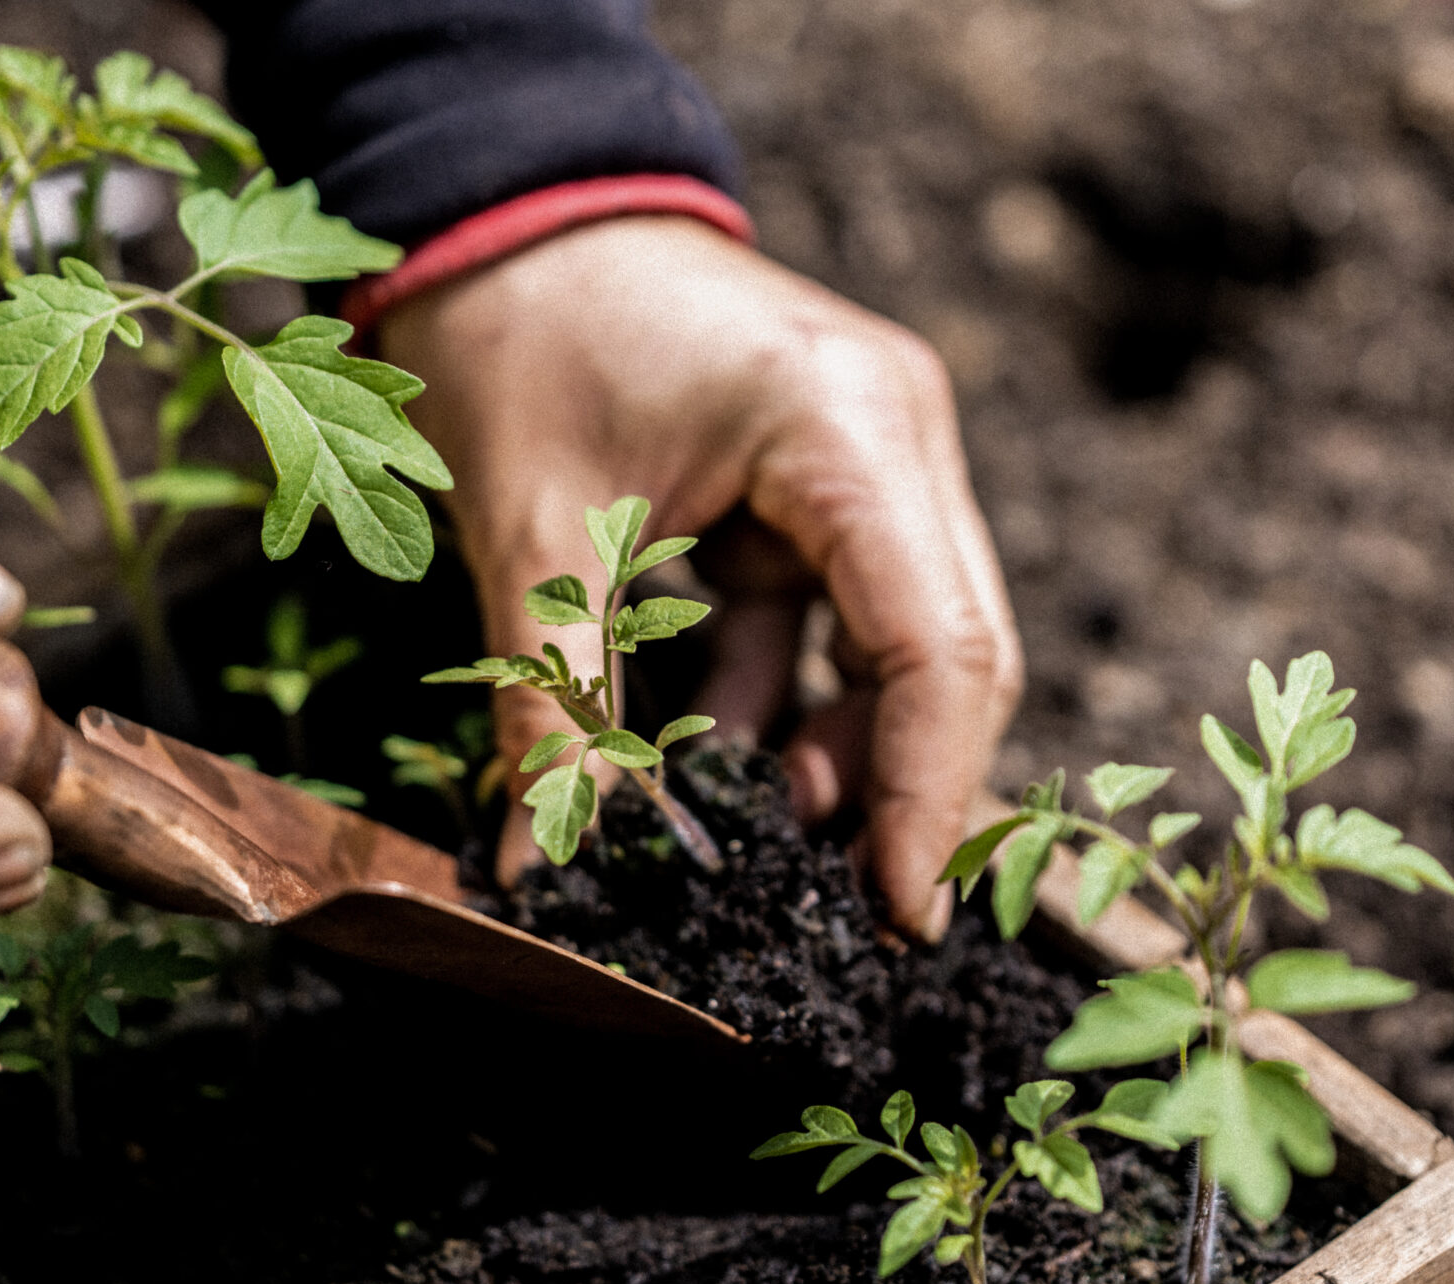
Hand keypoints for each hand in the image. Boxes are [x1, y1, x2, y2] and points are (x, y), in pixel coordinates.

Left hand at [379, 218, 1022, 939]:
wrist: (498, 199)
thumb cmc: (514, 326)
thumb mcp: (530, 527)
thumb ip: (556, 705)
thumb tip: (546, 872)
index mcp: (849, 429)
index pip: (940, 647)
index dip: (930, 796)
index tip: (897, 915)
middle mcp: (896, 436)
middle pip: (954, 654)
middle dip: (902, 789)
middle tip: (839, 914)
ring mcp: (872, 456)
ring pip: (906, 646)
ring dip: (842, 753)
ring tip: (758, 850)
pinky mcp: (827, 481)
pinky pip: (839, 620)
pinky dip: (793, 701)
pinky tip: (730, 774)